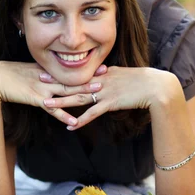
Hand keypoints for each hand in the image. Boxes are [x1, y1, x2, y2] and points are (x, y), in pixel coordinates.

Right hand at [0, 61, 103, 126]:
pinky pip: (53, 110)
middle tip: (108, 74)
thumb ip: (41, 74)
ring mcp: (43, 89)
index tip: (103, 66)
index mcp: (46, 71)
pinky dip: (63, 116)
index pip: (70, 69)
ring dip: (82, 94)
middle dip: (90, 77)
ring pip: (66, 92)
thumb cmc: (7, 75)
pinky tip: (74, 122)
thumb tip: (51, 75)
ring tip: (98, 95)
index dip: (87, 68)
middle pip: (73, 78)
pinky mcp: (35, 99)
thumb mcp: (27, 71)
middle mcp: (47, 78)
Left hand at [40, 66, 180, 129]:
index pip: (80, 72)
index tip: (50, 69)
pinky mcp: (111, 103)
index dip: (64, 72)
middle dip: (56, 82)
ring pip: (79, 98)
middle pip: (75, 82)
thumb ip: (112, 74)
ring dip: (62, 102)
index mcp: (105, 72)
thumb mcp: (125, 73)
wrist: (156, 87)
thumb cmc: (144, 81)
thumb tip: (104, 71)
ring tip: (46, 104)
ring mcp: (105, 92)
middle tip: (38, 80)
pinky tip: (69, 126)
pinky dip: (81, 120)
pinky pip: (93, 113)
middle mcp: (102, 81)